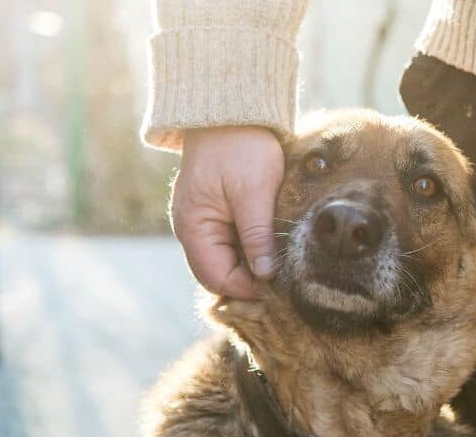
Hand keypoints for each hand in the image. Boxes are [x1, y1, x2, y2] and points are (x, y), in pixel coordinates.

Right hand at [171, 126, 284, 299]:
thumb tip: (265, 276)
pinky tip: (271, 244)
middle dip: (249, 281)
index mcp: (192, 227)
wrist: (232, 109)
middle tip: (284, 281)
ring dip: (251, 265)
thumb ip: (257, 235)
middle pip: (219, 273)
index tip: (279, 288)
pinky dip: (249, 249)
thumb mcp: (253, 192)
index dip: (247, 289)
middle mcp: (191, 229)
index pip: (216, 278)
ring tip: (281, 263)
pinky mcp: (214, 212)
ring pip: (226, 260)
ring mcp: (201, 221)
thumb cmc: (241, 146)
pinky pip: (230, 242)